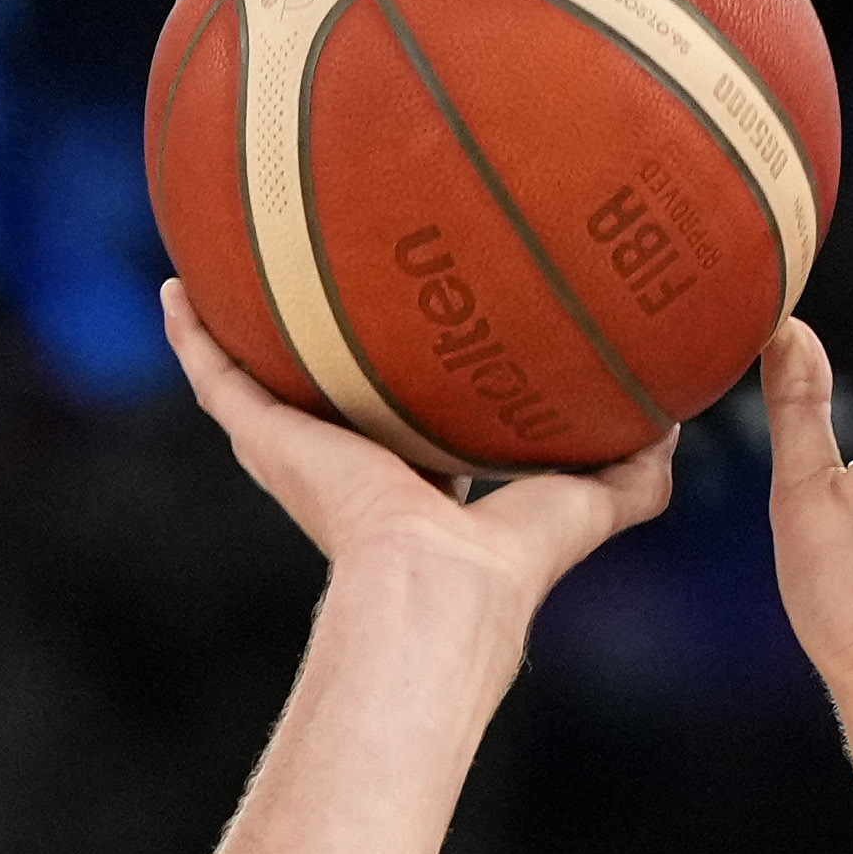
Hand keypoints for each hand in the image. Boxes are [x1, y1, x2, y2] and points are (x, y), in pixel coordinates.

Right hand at [159, 285, 673, 634]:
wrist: (440, 588)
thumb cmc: (514, 561)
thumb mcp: (592, 498)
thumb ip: (636, 469)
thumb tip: (677, 419)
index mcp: (419, 477)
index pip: (409, 418)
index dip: (415, 375)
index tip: (420, 327)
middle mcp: (354, 461)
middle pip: (325, 391)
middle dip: (318, 345)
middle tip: (314, 276)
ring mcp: (302, 451)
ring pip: (258, 378)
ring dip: (238, 328)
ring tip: (222, 265)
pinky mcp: (267, 441)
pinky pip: (216, 378)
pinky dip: (192, 336)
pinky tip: (175, 288)